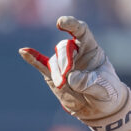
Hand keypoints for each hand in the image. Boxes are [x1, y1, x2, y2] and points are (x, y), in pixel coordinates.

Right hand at [19, 16, 130, 130]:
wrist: (98, 108)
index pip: (81, 31)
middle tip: (66, 78)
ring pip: (54, 61)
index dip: (72, 25)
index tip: (61, 22)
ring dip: (56, 72)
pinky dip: (33, 59)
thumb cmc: (106, 93)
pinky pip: (41, 64)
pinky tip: (23, 51)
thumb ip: (90, 82)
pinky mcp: (53, 75)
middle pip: (64, 47)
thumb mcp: (105, 89)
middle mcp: (76, 52)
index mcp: (91, 48)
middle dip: (64, 61)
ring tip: (62, 85)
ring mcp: (63, 63)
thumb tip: (71, 78)